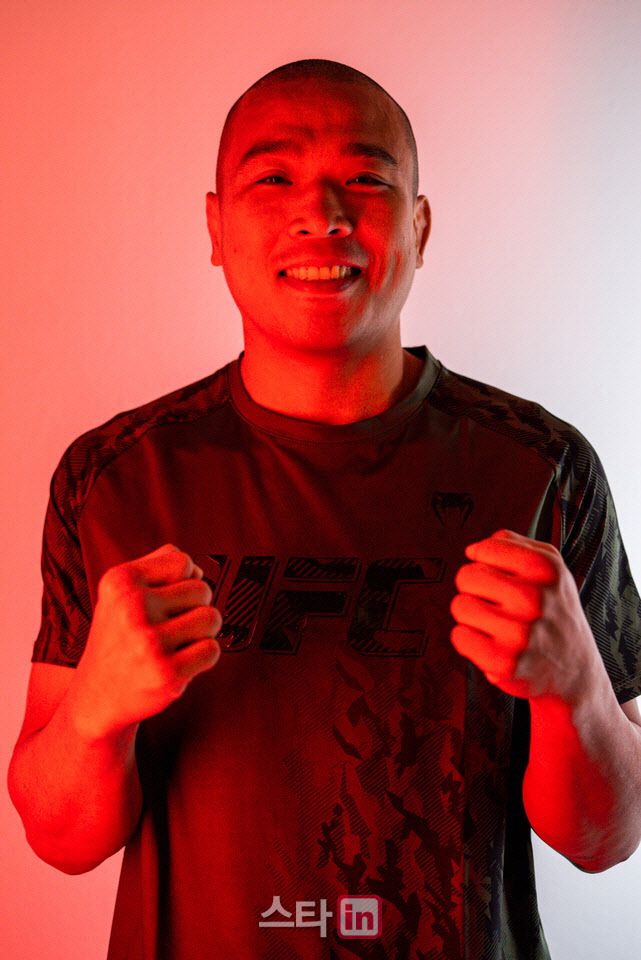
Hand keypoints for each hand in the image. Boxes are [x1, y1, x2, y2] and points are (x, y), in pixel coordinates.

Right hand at [69, 543, 222, 738]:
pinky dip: (203, 657)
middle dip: (194, 607)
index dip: (182, 580)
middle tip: (170, 626)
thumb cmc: (117, 640)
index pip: (182, 561)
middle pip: (202, 589)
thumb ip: (158, 566)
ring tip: (177, 643)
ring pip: (211, 618)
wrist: (96, 697)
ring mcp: (149, 642)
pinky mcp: (167, 674)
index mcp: (120, 582)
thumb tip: (199, 569)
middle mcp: (132, 608)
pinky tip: (179, 661)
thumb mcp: (120, 593)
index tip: (165, 599)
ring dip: (202, 632)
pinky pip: (212, 650)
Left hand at [449, 529, 601, 702]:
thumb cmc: (555, 613)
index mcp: (545, 569)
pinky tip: (492, 642)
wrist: (576, 671)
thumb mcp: (551, 569)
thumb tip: (473, 549)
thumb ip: (513, 545)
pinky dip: (470, 640)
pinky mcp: (504, 663)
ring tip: (496, 624)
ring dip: (472, 616)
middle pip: (466, 576)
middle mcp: (533, 599)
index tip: (499, 576)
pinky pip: (459, 636)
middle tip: (496, 603)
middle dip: (476, 589)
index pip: (485, 549)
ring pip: (460, 606)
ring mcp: (519, 633)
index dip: (486, 563)